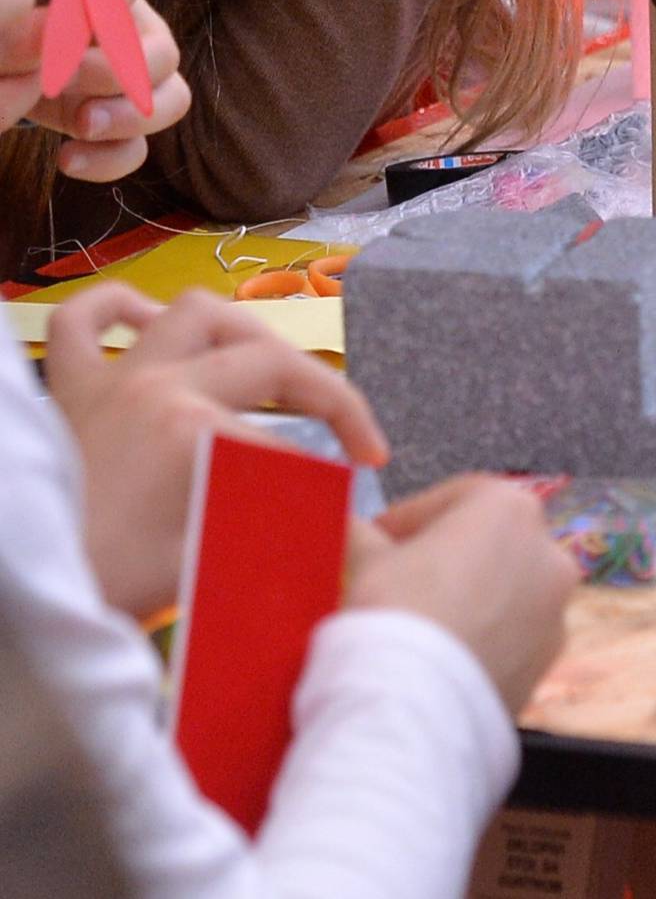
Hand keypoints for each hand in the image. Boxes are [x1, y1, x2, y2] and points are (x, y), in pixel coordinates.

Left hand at [0, 0, 191, 178]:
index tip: (58, 14)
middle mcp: (124, 22)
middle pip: (161, 46)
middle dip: (116, 67)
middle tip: (61, 76)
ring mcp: (125, 78)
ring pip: (173, 97)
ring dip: (131, 115)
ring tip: (81, 123)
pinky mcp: (109, 123)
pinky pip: (139, 149)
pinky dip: (111, 158)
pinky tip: (65, 158)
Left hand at [42, 285, 388, 621]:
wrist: (21, 606)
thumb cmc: (110, 594)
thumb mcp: (209, 566)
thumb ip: (283, 532)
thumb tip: (353, 531)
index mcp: (194, 431)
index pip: (292, 448)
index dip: (334, 482)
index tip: (361, 511)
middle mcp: (158, 386)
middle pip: (269, 363)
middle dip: (328, 398)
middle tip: (356, 442)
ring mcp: (111, 381)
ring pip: (194, 312)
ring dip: (244, 332)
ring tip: (272, 366)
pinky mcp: (68, 393)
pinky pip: (80, 323)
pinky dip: (116, 309)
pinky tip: (147, 319)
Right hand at [346, 476, 576, 715]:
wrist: (417, 712)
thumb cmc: (396, 614)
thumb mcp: (369, 561)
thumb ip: (365, 536)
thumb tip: (349, 528)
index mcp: (511, 508)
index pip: (453, 499)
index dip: (408, 519)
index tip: (377, 539)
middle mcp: (548, 552)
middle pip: (487, 544)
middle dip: (445, 559)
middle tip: (399, 580)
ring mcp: (555, 611)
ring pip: (505, 593)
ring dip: (469, 600)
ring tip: (421, 626)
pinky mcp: (548, 664)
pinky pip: (511, 639)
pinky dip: (484, 640)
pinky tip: (443, 660)